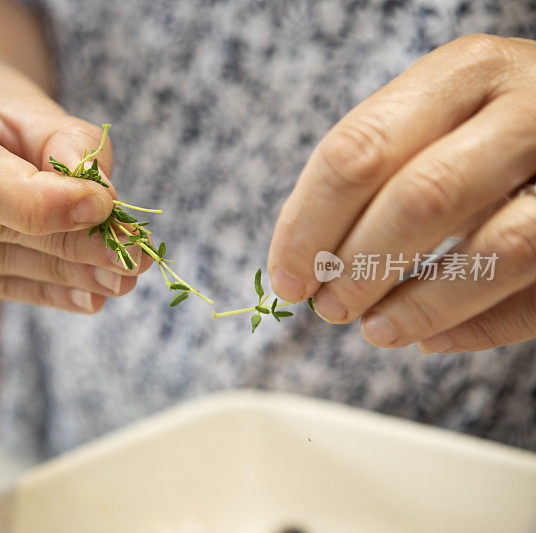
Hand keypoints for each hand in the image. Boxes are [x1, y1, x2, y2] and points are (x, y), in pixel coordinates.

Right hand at [0, 50, 149, 309]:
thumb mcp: (19, 97)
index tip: (101, 208)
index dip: (31, 198)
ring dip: (57, 275)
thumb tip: (100, 204)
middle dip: (62, 243)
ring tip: (119, 279)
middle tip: (129, 257)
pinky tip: (83, 295)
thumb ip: (62, 142)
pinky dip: (35, 290)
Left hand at [267, 34, 535, 352]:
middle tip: (328, 307)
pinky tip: (434, 338)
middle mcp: (528, 109)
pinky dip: (481, 326)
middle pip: (423, 198)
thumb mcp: (429, 117)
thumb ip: (370, 172)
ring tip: (374, 330)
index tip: (286, 276)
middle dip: (359, 266)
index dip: (309, 224)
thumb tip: (298, 262)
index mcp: (463, 73)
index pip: (360, 151)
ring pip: (497, 250)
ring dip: (421, 305)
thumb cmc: (482, 126)